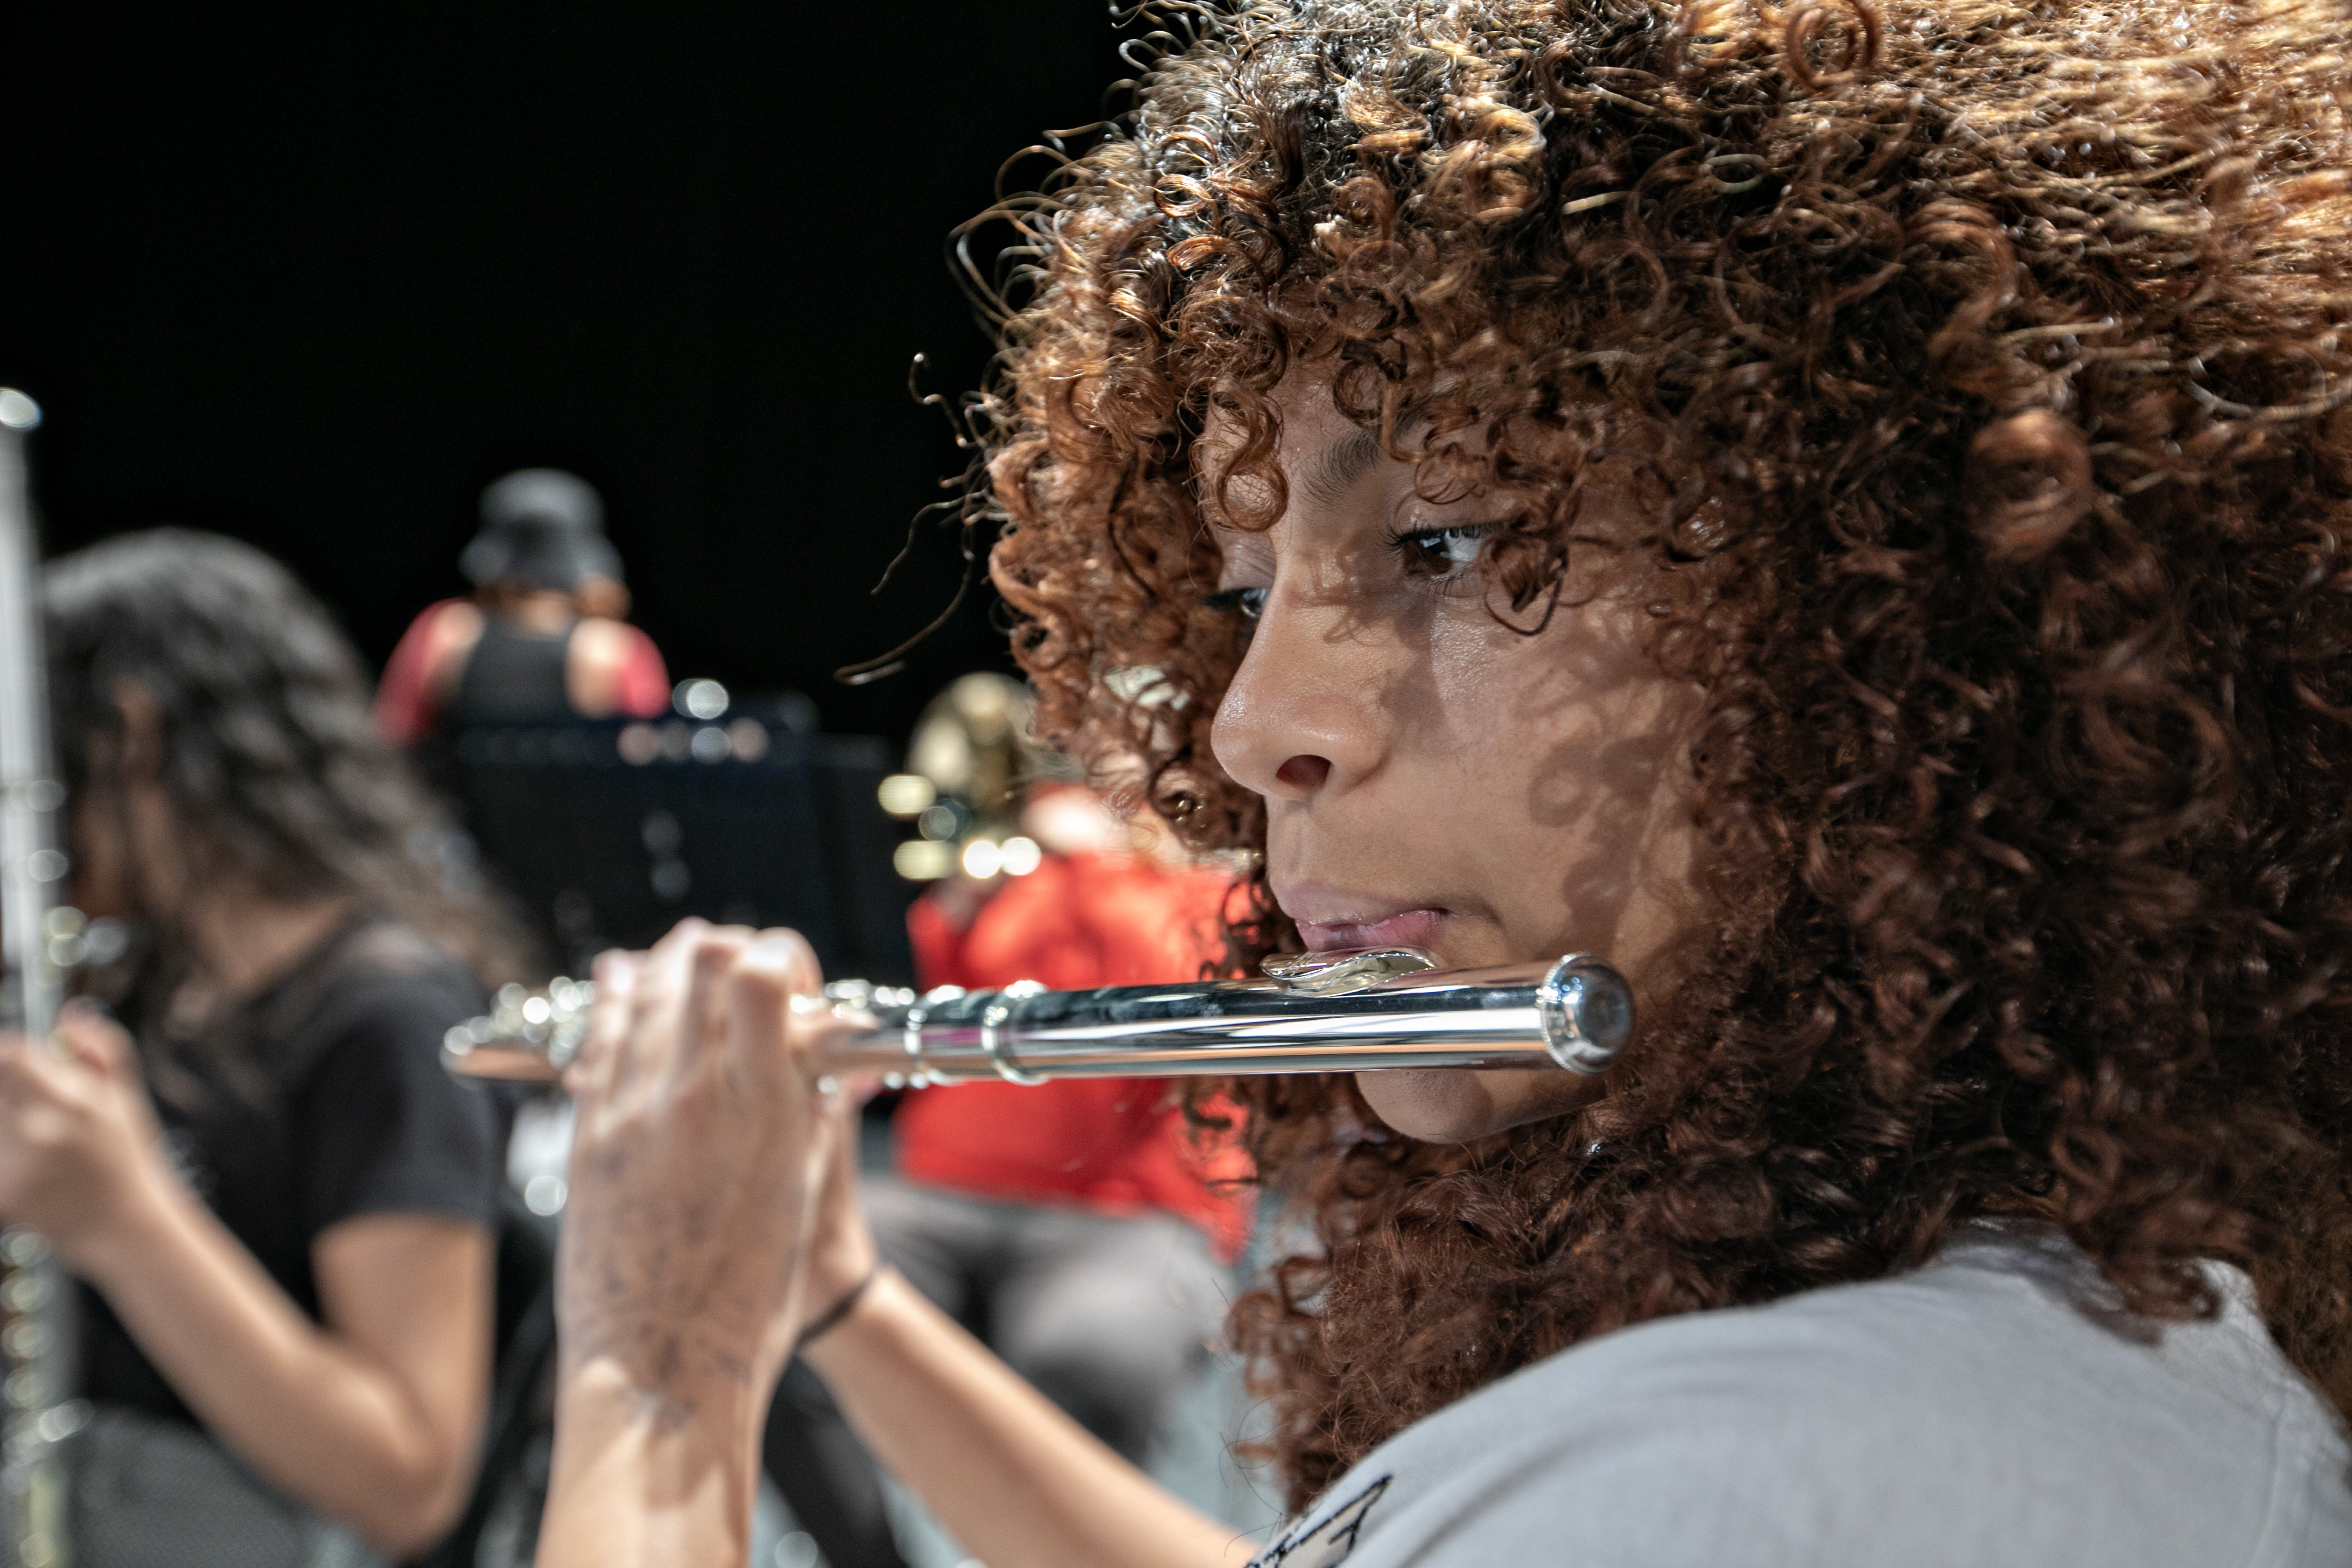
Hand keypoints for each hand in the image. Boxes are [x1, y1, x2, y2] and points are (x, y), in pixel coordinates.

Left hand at [0, 1003, 172, 1267]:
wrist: (123, 1224)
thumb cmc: (124, 1155)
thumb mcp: (124, 1095)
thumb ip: (101, 1048)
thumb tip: (68, 1017)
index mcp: (73, 1101)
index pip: (10, 1056)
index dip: (7, 1051)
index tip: (13, 1056)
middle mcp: (40, 1131)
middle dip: (3, 1084)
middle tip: (18, 1093)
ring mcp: (15, 1163)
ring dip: (2, 1112)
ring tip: (24, 1123)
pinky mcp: (1, 1190)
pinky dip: (3, 1145)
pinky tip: (22, 1153)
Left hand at [556, 920, 873, 1415]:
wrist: (663, 1369)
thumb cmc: (749, 1301)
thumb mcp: (803, 1195)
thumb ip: (813, 1119)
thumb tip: (833, 1068)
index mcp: (764, 1109)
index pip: (762, 973)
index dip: (779, 954)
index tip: (787, 973)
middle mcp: (695, 1097)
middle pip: (699, 963)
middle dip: (724, 947)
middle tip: (737, 964)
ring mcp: (633, 1113)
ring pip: (642, 990)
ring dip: (668, 962)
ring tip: (683, 954)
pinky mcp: (589, 1138)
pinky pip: (599, 1040)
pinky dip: (613, 1000)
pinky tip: (620, 981)